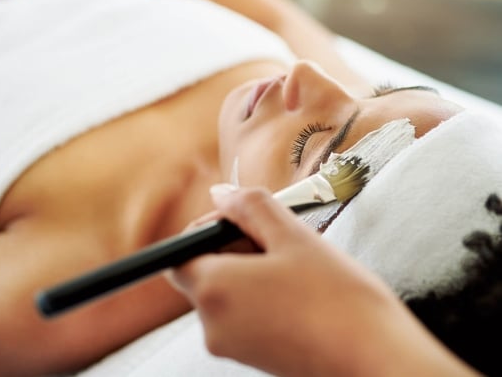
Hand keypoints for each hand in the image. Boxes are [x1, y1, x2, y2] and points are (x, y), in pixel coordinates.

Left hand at [168, 187, 476, 376]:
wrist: (376, 360)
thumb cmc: (337, 299)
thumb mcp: (292, 235)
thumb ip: (248, 206)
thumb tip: (219, 194)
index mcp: (214, 290)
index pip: (179, 253)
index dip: (207, 229)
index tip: (242, 220)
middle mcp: (213, 324)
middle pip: (203, 270)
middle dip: (233, 246)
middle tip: (275, 237)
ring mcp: (232, 345)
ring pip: (225, 291)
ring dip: (250, 267)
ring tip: (293, 262)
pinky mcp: (254, 356)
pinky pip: (242, 313)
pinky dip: (259, 293)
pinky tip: (297, 288)